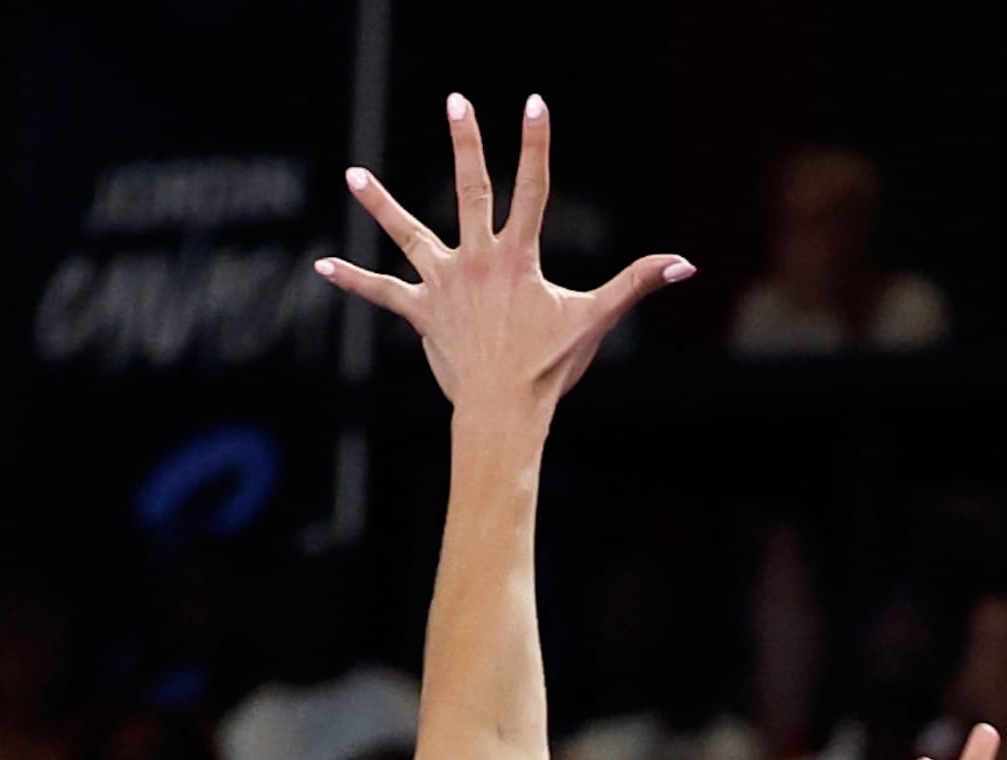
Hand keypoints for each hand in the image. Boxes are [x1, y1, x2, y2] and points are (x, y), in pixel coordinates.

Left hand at [313, 96, 689, 414]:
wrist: (505, 412)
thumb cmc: (552, 367)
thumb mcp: (596, 319)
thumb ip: (637, 283)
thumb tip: (686, 264)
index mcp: (519, 256)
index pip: (533, 188)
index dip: (536, 144)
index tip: (533, 103)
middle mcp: (478, 259)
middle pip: (472, 190)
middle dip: (466, 143)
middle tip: (457, 101)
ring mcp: (445, 283)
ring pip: (408, 234)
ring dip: (380, 204)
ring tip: (353, 174)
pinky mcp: (421, 313)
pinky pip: (382, 292)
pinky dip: (352, 279)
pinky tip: (321, 264)